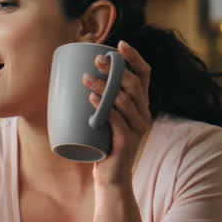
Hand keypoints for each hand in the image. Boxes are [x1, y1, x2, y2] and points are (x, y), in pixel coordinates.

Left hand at [87, 40, 151, 187]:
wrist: (111, 177)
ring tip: (86, 79)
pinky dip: (105, 109)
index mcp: (140, 104)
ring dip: (105, 87)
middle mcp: (143, 114)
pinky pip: (119, 122)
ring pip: (125, 101)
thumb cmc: (104, 143)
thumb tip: (76, 75)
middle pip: (134, 85)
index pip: (145, 75)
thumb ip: (99, 99)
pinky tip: (92, 100)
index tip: (119, 44)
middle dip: (116, 69)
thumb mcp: (104, 117)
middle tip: (96, 61)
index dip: (134, 58)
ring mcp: (137, 128)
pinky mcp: (128, 142)